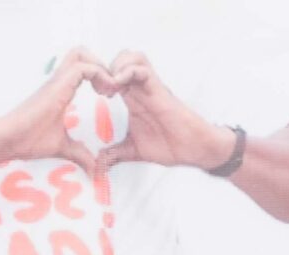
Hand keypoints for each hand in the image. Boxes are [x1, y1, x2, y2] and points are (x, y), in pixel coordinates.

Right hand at [0, 49, 102, 174]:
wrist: (8, 139)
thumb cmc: (27, 141)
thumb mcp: (61, 147)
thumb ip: (79, 154)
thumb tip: (94, 170)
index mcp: (61, 89)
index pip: (84, 67)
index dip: (101, 76)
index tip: (108, 96)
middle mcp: (59, 80)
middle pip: (82, 52)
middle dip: (102, 64)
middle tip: (110, 88)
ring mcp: (57, 80)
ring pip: (83, 53)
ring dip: (100, 66)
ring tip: (108, 89)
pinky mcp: (57, 84)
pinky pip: (84, 67)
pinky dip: (99, 74)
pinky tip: (104, 93)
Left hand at [90, 51, 234, 172]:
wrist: (193, 148)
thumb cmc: (169, 145)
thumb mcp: (134, 150)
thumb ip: (116, 154)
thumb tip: (100, 163)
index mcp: (132, 98)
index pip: (113, 73)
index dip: (100, 78)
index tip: (95, 94)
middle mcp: (140, 88)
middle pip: (122, 58)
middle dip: (106, 67)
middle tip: (100, 87)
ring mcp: (150, 87)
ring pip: (132, 57)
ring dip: (116, 65)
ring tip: (110, 85)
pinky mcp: (159, 89)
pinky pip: (142, 69)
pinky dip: (127, 71)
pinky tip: (118, 86)